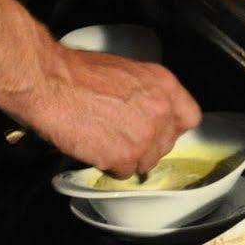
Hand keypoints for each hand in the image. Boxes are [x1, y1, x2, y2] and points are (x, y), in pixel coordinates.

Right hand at [28, 47, 201, 178]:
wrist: (54, 84)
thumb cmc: (81, 73)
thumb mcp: (129, 72)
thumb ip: (148, 94)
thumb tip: (147, 110)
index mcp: (165, 85)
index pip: (190, 118)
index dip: (173, 127)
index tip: (161, 131)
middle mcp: (161, 111)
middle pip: (167, 144)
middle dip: (148, 145)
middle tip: (124, 138)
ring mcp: (145, 136)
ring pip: (147, 161)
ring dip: (129, 158)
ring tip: (107, 143)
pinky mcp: (124, 157)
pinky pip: (124, 172)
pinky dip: (110, 166)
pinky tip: (97, 150)